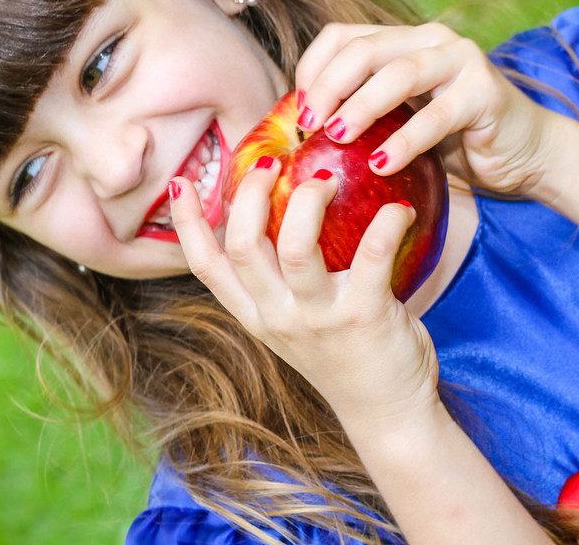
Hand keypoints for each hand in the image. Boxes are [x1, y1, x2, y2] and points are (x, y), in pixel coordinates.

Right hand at [168, 162, 439, 426]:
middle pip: (243, 245)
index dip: (187, 223)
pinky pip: (372, 253)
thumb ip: (278, 283)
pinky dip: (387, 222)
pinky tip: (399, 208)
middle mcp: (278, 316)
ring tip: (328, 178)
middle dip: (251, 194)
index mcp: (256, 315)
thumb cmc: (345, 355)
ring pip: (297, 245)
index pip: (207, 266)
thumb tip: (277, 218)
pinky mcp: (365, 315)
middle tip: (273, 164)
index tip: (179, 182)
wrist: (388, 414)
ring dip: (309, 200)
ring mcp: (319, 318)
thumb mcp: (294, 324)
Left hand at [295, 21, 557, 197]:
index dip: (313, 69)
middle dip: (329, 86)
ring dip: (361, 106)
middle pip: (364, 49)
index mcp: (401, 41)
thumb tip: (299, 134)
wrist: (525, 153)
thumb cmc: (452, 142)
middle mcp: (429, 40)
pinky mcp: (485, 91)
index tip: (297, 110)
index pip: (341, 36)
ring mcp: (460, 61)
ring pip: (398, 74)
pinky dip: (404, 141)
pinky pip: (436, 116)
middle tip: (308, 123)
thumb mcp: (397, 123)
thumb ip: (361, 115)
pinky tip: (381, 165)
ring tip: (336, 136)